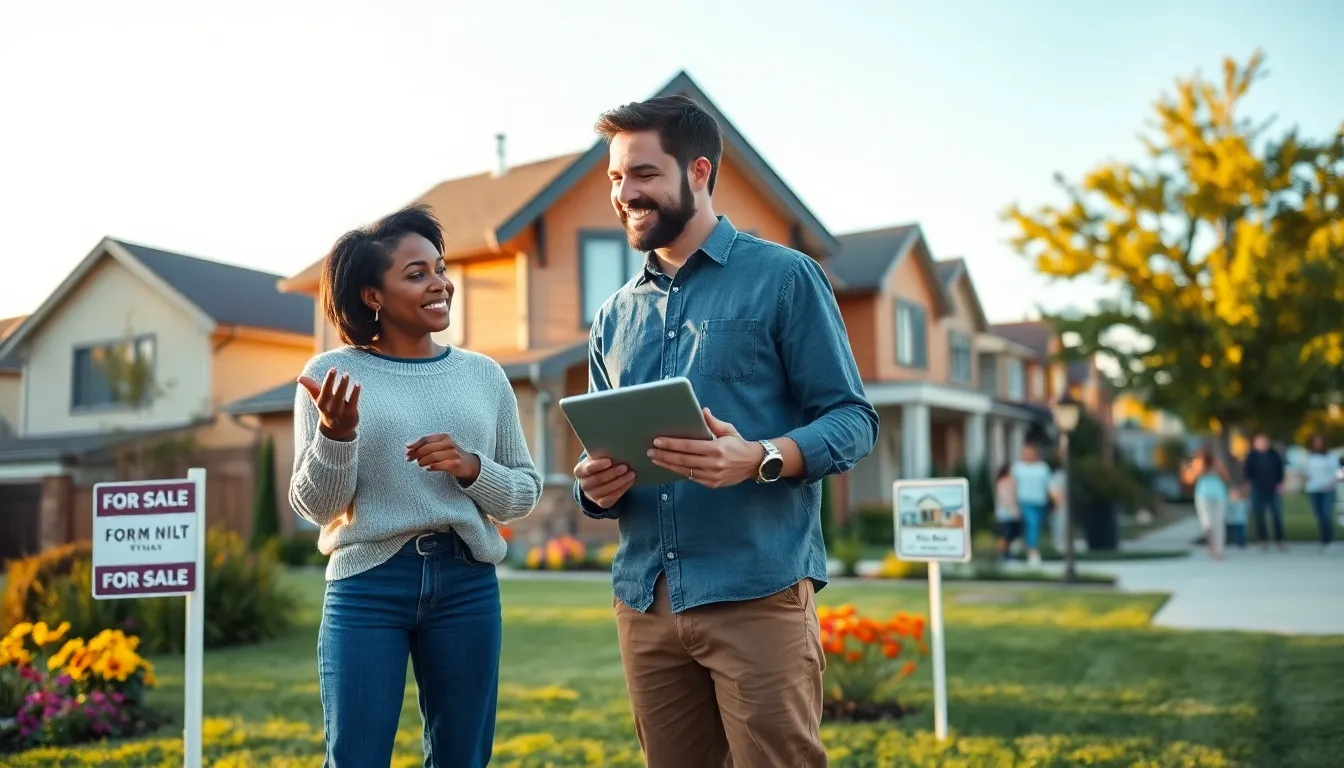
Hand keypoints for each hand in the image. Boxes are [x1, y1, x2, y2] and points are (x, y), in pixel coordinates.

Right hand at [297, 368, 359, 441]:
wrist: (337, 430)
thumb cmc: (327, 409)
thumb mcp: (319, 399)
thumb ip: (311, 388)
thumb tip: (299, 378)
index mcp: (322, 404)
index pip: (325, 390)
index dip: (329, 380)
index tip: (333, 369)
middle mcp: (331, 409)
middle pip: (335, 396)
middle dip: (340, 385)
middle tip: (345, 373)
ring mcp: (341, 413)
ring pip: (343, 399)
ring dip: (345, 387)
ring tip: (347, 375)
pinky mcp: (351, 415)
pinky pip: (353, 403)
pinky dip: (355, 393)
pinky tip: (358, 384)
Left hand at [407, 433, 480, 482]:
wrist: (468, 464)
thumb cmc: (450, 454)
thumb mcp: (441, 446)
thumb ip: (427, 446)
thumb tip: (408, 448)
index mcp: (444, 437)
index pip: (426, 439)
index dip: (415, 444)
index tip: (407, 450)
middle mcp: (449, 443)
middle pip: (428, 447)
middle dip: (416, 453)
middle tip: (409, 459)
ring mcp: (453, 453)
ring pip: (432, 456)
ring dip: (422, 461)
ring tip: (419, 464)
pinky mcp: (455, 464)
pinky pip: (439, 465)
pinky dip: (431, 467)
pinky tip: (428, 469)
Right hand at [575, 456, 633, 508]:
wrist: (597, 480)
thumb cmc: (599, 464)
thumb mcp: (597, 458)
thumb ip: (602, 453)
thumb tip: (617, 447)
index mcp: (580, 471)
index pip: (587, 469)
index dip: (598, 465)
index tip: (609, 461)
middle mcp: (584, 484)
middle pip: (598, 480)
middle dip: (613, 473)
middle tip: (625, 467)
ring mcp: (592, 495)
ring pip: (607, 490)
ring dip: (620, 482)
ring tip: (631, 474)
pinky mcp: (601, 502)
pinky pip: (611, 498)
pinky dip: (622, 490)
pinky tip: (629, 482)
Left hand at [647, 408, 764, 488]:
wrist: (753, 464)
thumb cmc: (739, 444)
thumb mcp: (728, 430)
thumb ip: (713, 422)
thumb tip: (702, 411)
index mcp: (716, 449)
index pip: (688, 446)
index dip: (671, 444)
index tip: (658, 441)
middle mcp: (714, 464)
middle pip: (683, 460)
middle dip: (664, 455)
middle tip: (650, 451)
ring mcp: (713, 476)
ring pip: (685, 471)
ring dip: (668, 465)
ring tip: (655, 459)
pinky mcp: (712, 484)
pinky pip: (692, 478)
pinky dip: (679, 472)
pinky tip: (669, 467)